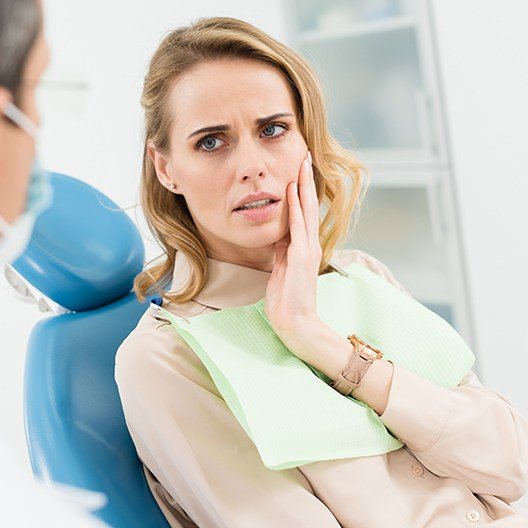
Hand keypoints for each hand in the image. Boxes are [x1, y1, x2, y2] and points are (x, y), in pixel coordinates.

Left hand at [264, 150, 322, 350]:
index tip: (297, 170)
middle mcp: (309, 244)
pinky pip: (297, 228)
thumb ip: (282, 249)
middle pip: (308, 205)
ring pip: (305, 211)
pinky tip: (292, 192)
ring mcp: (307, 250)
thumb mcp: (282, 267)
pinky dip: (295, 209)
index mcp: (303, 246)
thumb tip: (278, 234)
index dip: (300, 190)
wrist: (295, 322)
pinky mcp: (301, 258)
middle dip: (305, 180)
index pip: (303, 212)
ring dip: (303, 187)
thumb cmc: (287, 298)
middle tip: (304, 156)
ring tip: (302, 165)